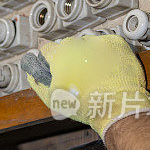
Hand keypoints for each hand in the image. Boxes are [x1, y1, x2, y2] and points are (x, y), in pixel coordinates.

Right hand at [20, 35, 149, 136]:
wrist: (117, 107)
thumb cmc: (85, 105)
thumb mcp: (53, 98)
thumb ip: (38, 82)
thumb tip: (32, 73)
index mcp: (59, 55)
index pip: (47, 50)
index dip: (50, 61)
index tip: (56, 68)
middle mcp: (77, 44)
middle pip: (68, 46)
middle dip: (71, 57)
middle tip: (78, 74)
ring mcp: (97, 42)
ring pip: (87, 43)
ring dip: (88, 53)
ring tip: (94, 72)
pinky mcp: (115, 43)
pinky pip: (105, 43)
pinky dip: (105, 53)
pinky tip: (106, 66)